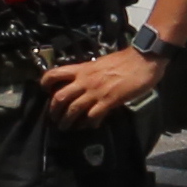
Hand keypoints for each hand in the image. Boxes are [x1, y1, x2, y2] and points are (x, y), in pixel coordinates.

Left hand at [47, 46, 165, 125]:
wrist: (143, 59)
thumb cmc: (125, 60)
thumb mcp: (101, 63)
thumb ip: (90, 73)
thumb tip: (85, 82)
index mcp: (83, 69)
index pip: (56, 73)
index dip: (45, 82)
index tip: (44, 90)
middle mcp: (85, 80)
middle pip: (60, 96)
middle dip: (54, 110)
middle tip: (54, 118)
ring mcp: (96, 91)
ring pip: (73, 109)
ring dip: (67, 120)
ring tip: (66, 127)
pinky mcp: (109, 101)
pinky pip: (93, 115)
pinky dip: (89, 123)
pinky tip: (91, 126)